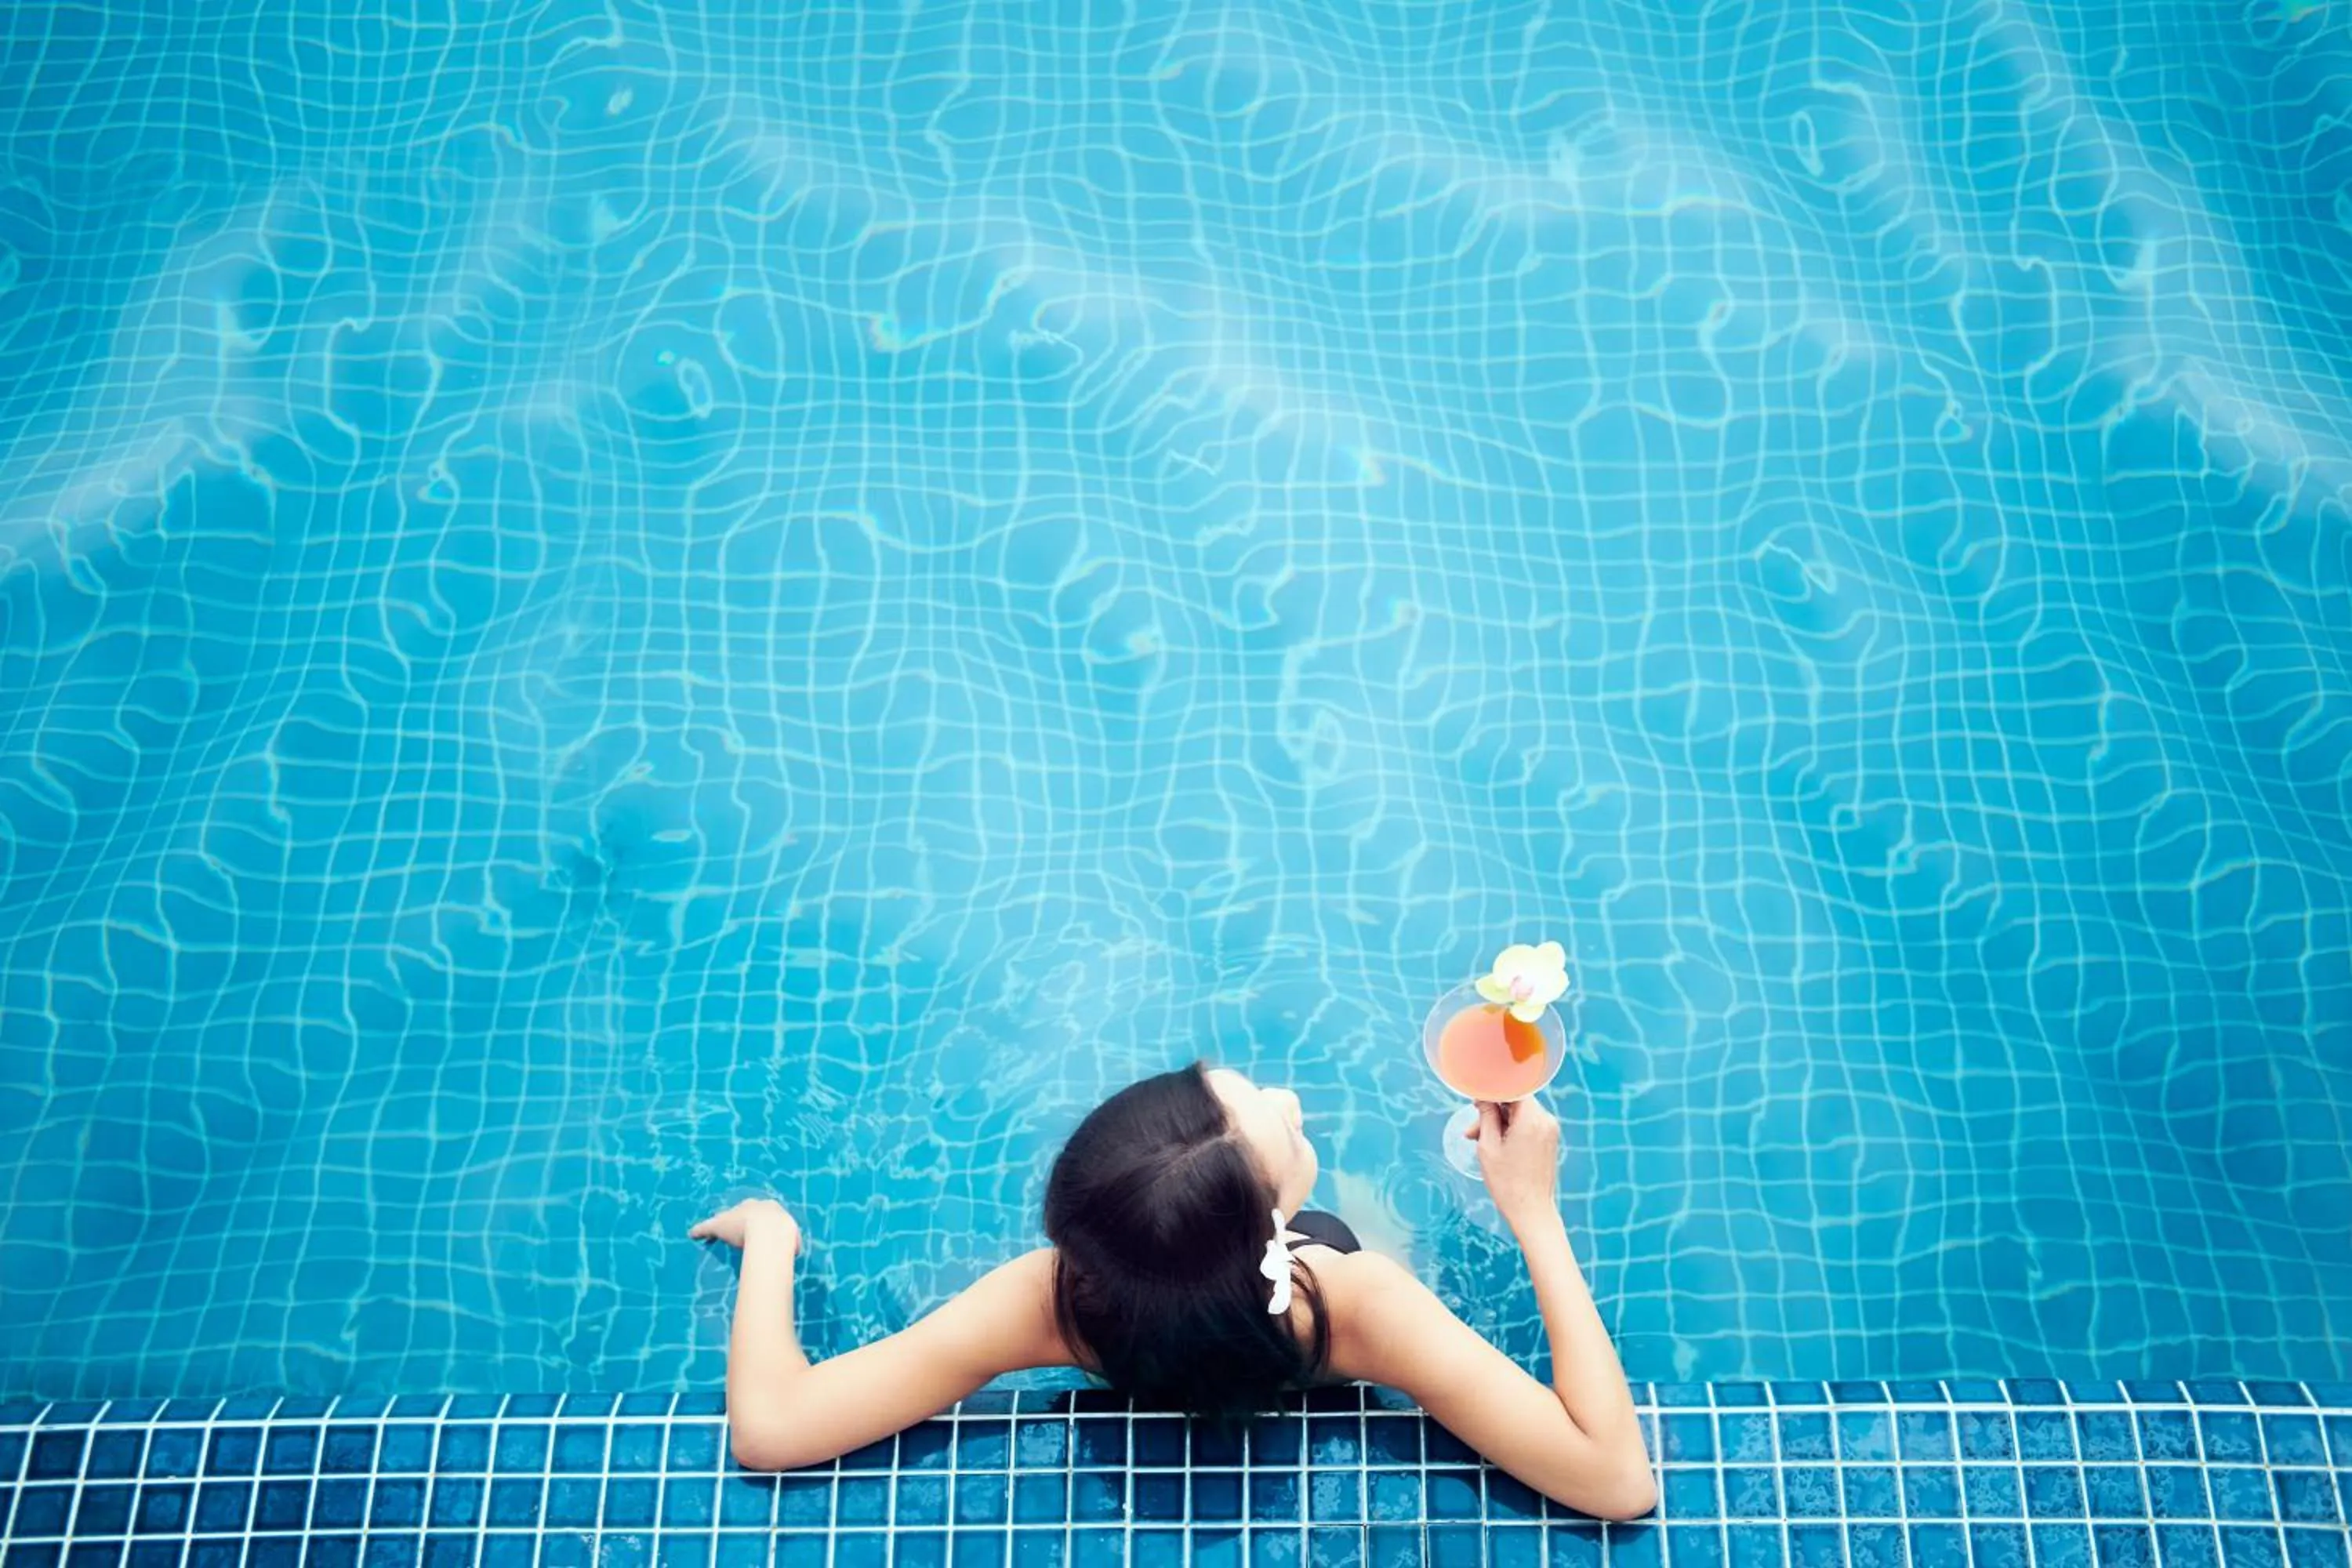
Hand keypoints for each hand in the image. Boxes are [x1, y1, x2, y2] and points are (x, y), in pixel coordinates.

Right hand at [690, 1198, 800, 1255]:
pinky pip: (789, 1241)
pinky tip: (780, 1258)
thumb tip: (690, 1233)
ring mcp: (783, 1218)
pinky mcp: (793, 1233)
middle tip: (751, 1240)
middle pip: (762, 1216)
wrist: (767, 1231)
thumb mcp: (717, 1226)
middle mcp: (769, 1207)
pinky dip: (785, 1248)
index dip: (738, 1221)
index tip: (736, 1231)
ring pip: (777, 1226)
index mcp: (750, 1204)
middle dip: (758, 1225)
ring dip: (773, 1236)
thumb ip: (703, 1228)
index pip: (743, 1210)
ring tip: (767, 1249)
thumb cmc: (740, 1226)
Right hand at [1464, 1097, 1559, 1227]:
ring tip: (1478, 1140)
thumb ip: (1486, 1116)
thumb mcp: (1489, 1146)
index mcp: (1531, 1119)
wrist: (1532, 1211)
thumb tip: (1483, 1098)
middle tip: (1472, 1129)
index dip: (1492, 1091)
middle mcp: (1545, 1120)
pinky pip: (1527, 1125)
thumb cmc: (1508, 1183)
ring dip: (1499, 1122)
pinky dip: (1511, 1130)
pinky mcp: (1549, 1141)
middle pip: (1515, 1102)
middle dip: (1492, 1111)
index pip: (1512, 1088)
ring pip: (1520, 1114)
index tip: (1475, 1099)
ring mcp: (1549, 1131)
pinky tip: (1495, 1144)